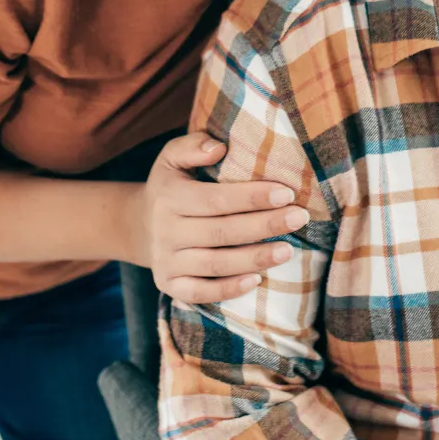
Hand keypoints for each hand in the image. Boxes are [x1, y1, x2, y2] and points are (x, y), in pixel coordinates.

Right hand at [124, 131, 309, 302]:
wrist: (139, 225)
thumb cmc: (172, 184)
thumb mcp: (172, 156)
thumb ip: (193, 145)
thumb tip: (219, 147)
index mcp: (171, 198)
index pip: (216, 199)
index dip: (252, 197)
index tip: (287, 193)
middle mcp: (167, 232)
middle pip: (222, 232)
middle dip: (264, 225)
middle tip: (299, 218)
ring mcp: (166, 262)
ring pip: (215, 264)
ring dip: (254, 259)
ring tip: (288, 251)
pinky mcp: (169, 285)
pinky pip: (199, 293)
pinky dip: (227, 290)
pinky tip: (256, 281)